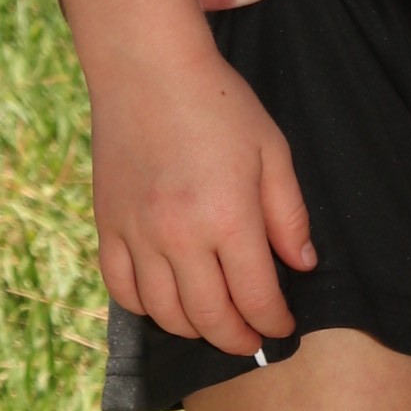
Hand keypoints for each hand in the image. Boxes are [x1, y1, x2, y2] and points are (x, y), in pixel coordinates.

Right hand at [91, 42, 317, 356]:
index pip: (255, 297)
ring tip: (214, 323)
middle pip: (210, 318)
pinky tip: (167, 303)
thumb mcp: (271, 150)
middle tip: (253, 341)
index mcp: (227, 216)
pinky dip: (146, 309)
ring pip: (164, 314)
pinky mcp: (108, 226)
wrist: (147, 69)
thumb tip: (302, 265)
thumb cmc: (218, 103)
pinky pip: (122, 290)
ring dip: (194, 330)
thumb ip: (289, 214)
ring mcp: (138, 234)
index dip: (273, 322)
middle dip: (237, 339)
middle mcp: (179, 235)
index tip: (282, 326)